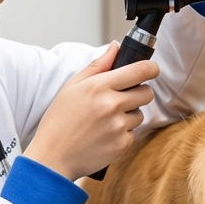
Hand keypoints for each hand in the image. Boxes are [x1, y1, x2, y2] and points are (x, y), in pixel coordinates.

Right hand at [25, 43, 158, 179]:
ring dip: (129, 115)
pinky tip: (104, 135)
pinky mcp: (122, 144)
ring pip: (140, 114)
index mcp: (99, 86)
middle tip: (122, 99)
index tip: (151, 70)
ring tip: (105, 121)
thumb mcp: (72, 87)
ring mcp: (118, 126)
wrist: (53, 157)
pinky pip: (132, 133)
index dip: (151, 68)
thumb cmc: (59, 121)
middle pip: (146, 93)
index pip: (139, 71)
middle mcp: (112, 105)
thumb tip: (116, 47)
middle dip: (139, 93)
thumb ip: (97, 66)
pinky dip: (122, 134)